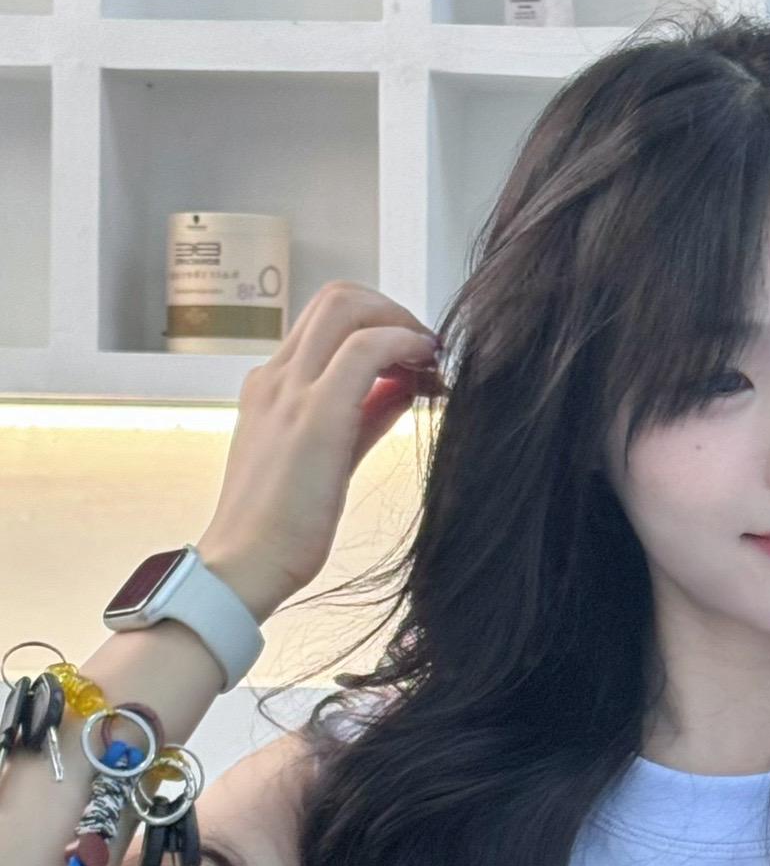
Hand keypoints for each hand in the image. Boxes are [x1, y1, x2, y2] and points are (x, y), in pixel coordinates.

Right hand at [197, 280, 444, 618]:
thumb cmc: (280, 527)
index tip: (414, 358)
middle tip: (427, 350)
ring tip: (431, 360)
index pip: (327, 322)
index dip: (378, 325)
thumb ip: (363, 416)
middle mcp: (275, 376)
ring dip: (401, 322)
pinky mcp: (313, 414)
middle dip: (394, 310)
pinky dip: (404, 345)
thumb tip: (403, 387)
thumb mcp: (328, 457)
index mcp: (271, 386)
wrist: (242, 567)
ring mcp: (289, 390)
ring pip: (347, 307)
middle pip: (337, 298)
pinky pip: (365, 349)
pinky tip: (427, 371)